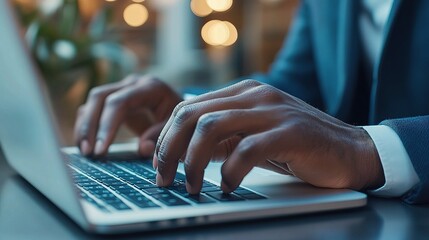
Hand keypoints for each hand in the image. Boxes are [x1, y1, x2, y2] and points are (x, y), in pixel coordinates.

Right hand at [74, 75, 181, 155]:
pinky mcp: (115, 98)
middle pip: (101, 97)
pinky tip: (85, 144)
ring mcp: (123, 88)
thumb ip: (161, 135)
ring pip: (93, 101)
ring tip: (84, 151)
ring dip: (84, 126)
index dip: (107, 126)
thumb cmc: (183, 121)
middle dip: (90, 125)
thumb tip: (143, 147)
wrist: (184, 112)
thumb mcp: (179, 128)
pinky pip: (94, 108)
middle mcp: (134, 84)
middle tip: (88, 152)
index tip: (101, 150)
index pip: (121, 102)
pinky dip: (87, 125)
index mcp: (151, 87)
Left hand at [154, 80, 384, 193]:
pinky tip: (228, 187)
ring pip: (213, 127)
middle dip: (170, 148)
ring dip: (193, 161)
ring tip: (191, 186)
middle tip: (164, 177)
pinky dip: (230, 171)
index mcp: (242, 93)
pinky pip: (247, 149)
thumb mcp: (253, 135)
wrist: (349, 150)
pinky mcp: (290, 133)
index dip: (166, 136)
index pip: (188, 107)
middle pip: (193, 114)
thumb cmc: (296, 146)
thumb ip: (223, 136)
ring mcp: (273, 111)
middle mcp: (254, 95)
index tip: (157, 163)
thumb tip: (182, 151)